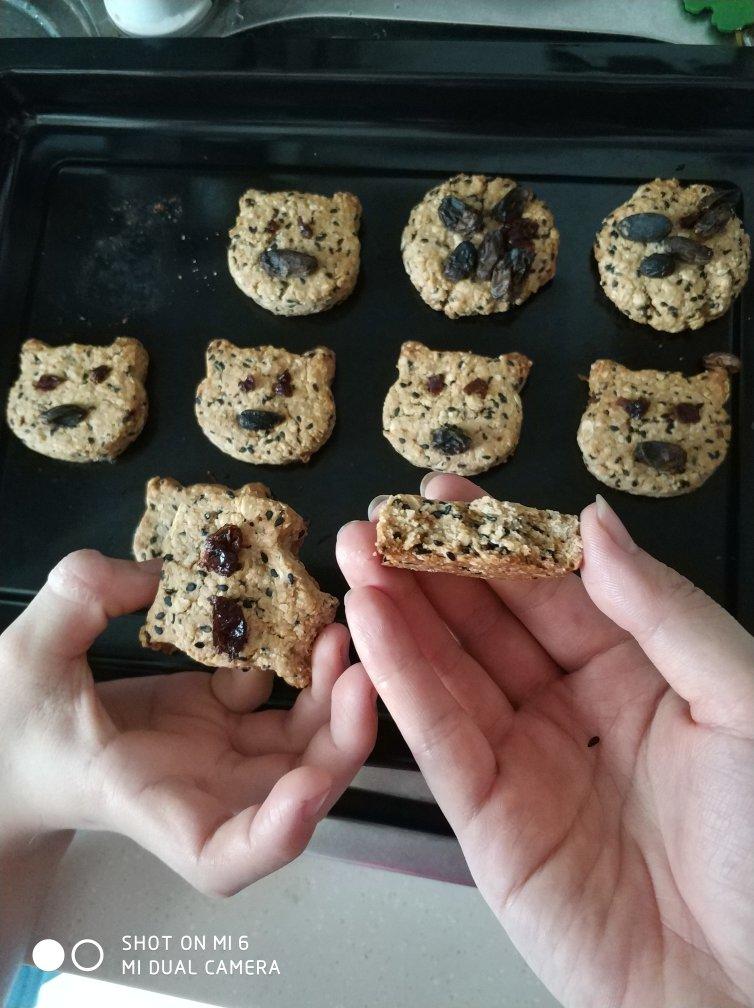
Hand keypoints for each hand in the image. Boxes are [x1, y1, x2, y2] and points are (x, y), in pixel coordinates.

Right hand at [0, 550, 375, 895]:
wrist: (15, 741)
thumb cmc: (11, 727)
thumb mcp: (25, 657)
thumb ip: (76, 600)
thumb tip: (154, 572)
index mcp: (151, 805)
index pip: (222, 857)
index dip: (276, 835)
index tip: (308, 788)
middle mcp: (203, 790)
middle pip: (292, 797)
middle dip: (338, 745)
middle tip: (360, 678)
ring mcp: (219, 752)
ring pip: (300, 743)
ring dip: (332, 699)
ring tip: (340, 637)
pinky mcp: (222, 715)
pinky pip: (277, 697)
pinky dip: (299, 667)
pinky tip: (306, 623)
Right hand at [338, 474, 753, 1007]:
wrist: (742, 986)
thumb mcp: (742, 700)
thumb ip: (664, 607)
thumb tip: (593, 521)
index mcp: (636, 669)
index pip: (550, 586)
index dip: (497, 536)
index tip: (445, 491)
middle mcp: (573, 706)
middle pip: (487, 621)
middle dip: (430, 566)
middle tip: (379, 516)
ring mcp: (525, 759)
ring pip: (449, 670)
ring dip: (398, 610)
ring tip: (357, 553)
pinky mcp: (486, 817)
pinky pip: (439, 735)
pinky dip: (400, 679)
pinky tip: (369, 623)